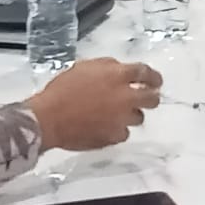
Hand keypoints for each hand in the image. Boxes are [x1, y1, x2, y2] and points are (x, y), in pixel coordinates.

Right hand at [27, 58, 162, 151]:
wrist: (48, 118)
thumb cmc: (62, 90)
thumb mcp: (85, 67)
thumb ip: (107, 67)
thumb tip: (120, 70)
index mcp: (118, 75)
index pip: (145, 72)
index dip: (153, 76)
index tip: (156, 80)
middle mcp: (125, 97)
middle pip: (151, 98)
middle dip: (151, 97)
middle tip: (147, 98)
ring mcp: (121, 119)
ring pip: (139, 117)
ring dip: (132, 114)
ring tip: (119, 114)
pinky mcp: (114, 137)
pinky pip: (123, 133)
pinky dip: (118, 130)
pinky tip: (107, 127)